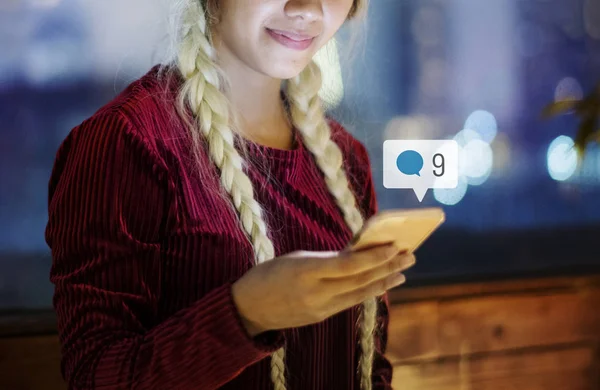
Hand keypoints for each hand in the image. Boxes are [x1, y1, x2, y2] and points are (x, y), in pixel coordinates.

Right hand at [231, 243, 414, 336]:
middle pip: (359, 280)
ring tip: (402, 271)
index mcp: (304, 271)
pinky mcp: (321, 318)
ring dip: (383, 281)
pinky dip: (367, 291)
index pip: (348, 265)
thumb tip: (358, 254)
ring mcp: (319, 309)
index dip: (374, 257)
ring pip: (359, 294)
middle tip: (410, 255)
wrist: (248, 309)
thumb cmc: (269, 274)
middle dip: (387, 267)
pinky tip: (380, 283)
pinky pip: (350, 302)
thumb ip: (326, 259)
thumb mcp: (295, 258)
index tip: (395, 246)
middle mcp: (315, 293)